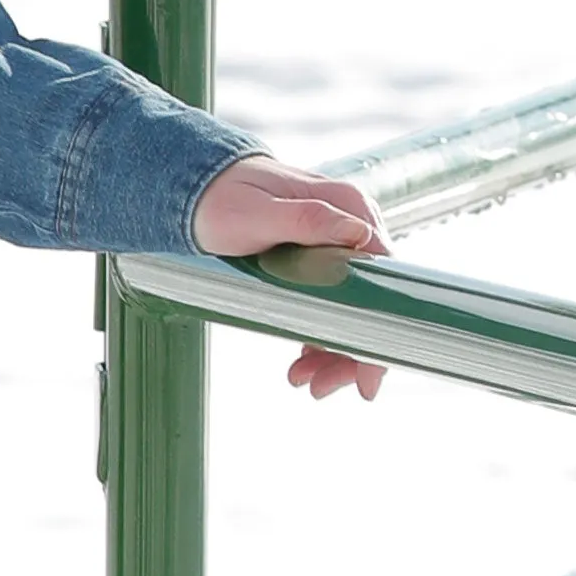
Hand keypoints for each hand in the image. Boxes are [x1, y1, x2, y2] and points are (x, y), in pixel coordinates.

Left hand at [191, 157, 390, 400]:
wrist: (191, 186)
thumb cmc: (221, 199)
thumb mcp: (260, 213)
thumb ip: (311, 220)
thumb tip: (360, 236)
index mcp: (350, 211)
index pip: (384, 284)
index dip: (380, 336)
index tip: (367, 379)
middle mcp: (350, 225)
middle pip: (371, 302)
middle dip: (349, 352)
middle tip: (318, 389)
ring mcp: (334, 241)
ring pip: (351, 307)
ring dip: (332, 349)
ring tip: (300, 378)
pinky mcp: (315, 255)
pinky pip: (330, 301)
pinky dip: (318, 332)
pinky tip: (301, 357)